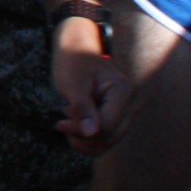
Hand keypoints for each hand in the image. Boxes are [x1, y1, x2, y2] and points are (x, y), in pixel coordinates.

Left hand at [50, 18, 131, 155]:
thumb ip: (83, 108)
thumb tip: (92, 133)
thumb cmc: (73, 62)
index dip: (82, 132)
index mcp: (123, 92)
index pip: (107, 128)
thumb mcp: (72, 83)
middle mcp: (131, 103)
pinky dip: (88, 137)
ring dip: (85, 139)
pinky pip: (105, 137)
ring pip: (108, 142)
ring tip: (68, 121)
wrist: (77, 49)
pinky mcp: (118, 116)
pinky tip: (75, 122)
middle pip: (110, 138)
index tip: (60, 123)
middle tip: (61, 123)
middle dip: (83, 138)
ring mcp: (126, 111)